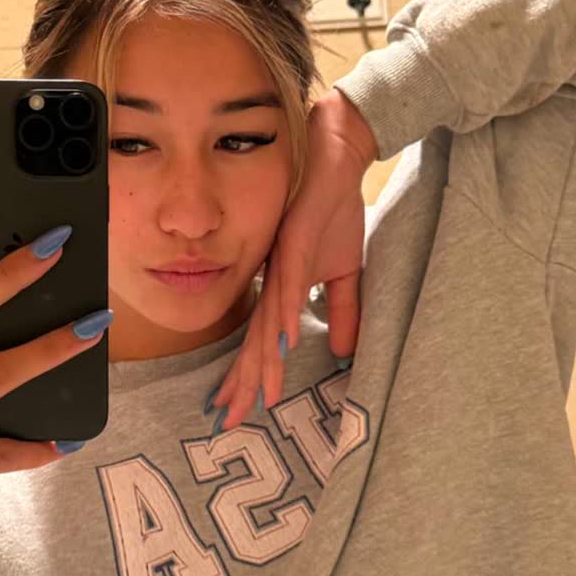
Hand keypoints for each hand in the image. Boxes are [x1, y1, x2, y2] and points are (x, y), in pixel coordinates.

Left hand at [207, 90, 375, 432]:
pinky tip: (284, 339)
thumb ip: (341, 311)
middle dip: (242, 380)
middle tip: (230, 418)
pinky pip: (289, 280)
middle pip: (253, 338)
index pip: (260, 340)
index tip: (237, 407)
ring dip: (264, 358)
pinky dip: (286, 310)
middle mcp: (270, 278)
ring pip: (269, 318)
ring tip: (258, 392)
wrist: (338, 157)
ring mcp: (279, 260)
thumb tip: (342, 352)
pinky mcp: (292, 239)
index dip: (248, 374)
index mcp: (278, 286)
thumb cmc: (334, 209)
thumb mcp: (345, 270)